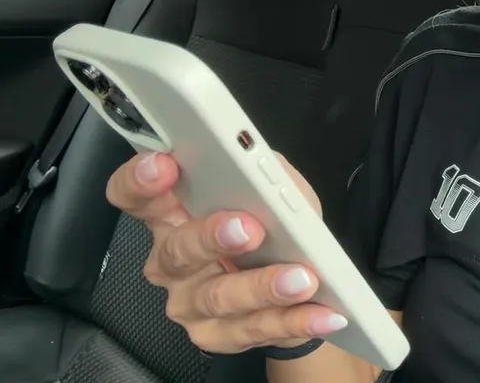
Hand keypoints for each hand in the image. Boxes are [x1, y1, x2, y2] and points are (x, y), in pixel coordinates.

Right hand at [105, 151, 347, 353]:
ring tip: (301, 278)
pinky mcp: (215, 335)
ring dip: (261, 286)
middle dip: (212, 237)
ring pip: (218, 297)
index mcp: (174, 215)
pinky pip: (253, 330)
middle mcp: (172, 261)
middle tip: (249, 227)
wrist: (297, 284)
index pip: (136, 195)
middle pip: (177, 250)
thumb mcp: (275, 192)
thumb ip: (267, 175)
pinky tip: (322, 313)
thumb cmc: (275, 228)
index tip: (164, 164)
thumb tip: (269, 169)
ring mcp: (189, 302)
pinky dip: (292, 321)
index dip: (141, 180)